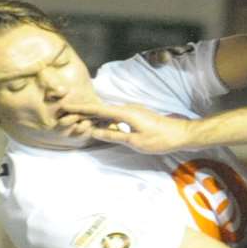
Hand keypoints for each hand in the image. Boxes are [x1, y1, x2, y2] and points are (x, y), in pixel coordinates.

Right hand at [56, 101, 193, 152]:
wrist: (180, 134)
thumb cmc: (159, 139)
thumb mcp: (134, 141)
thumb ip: (113, 135)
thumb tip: (95, 131)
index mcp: (124, 112)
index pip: (97, 109)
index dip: (81, 108)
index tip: (66, 105)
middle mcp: (126, 108)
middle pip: (100, 109)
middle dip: (83, 111)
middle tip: (66, 114)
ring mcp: (131, 111)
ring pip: (107, 113)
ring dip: (93, 116)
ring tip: (77, 120)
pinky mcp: (135, 116)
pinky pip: (115, 116)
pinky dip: (104, 119)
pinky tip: (98, 124)